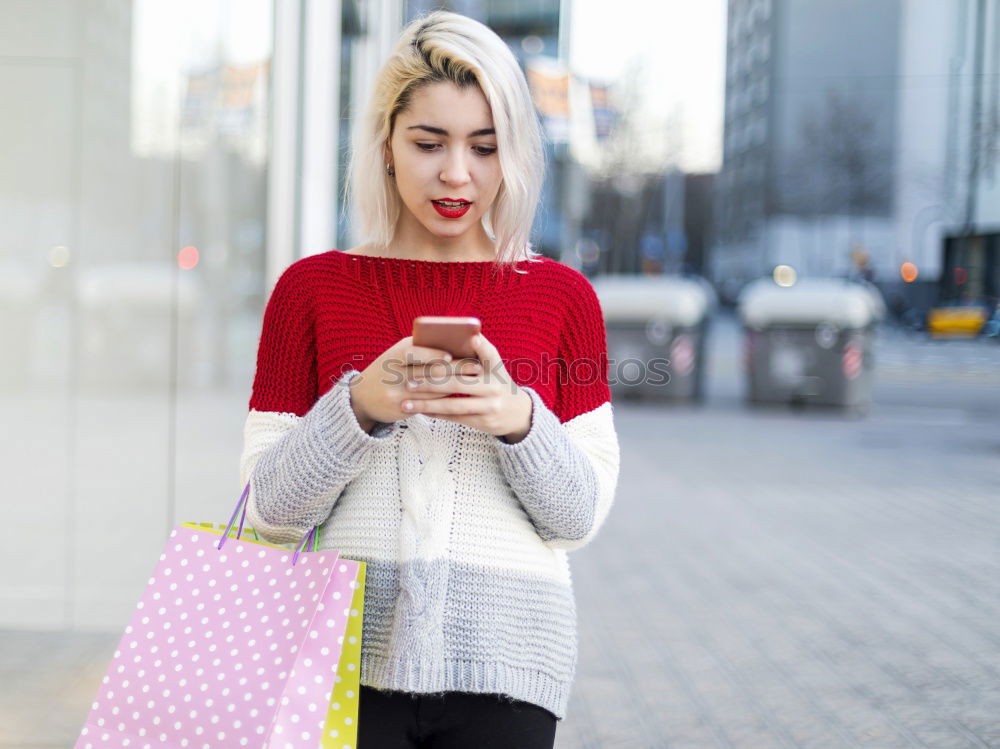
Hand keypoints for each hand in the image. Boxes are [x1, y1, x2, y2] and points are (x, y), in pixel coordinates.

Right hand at [348, 336, 482, 432]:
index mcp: (396, 354)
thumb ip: (421, 349)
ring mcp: (397, 392)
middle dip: (456, 369)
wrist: (362, 397)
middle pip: (429, 371)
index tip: (452, 355)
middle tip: (477, 368)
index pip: (414, 352)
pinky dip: (445, 401)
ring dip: (456, 386)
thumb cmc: (389, 370)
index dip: (433, 354)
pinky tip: (460, 399)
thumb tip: (457, 345)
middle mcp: (395, 373)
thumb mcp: (398, 355)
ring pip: (432, 390)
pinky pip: (428, 405)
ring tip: (475, 383)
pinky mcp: (402, 409)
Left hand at [398, 333, 532, 442]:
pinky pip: (455, 418)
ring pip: (453, 405)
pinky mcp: (484, 421)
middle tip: (409, 382)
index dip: (481, 346)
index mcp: (496, 368)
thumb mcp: (494, 368)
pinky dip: (436, 414)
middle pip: (458, 383)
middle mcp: (494, 387)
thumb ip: (480, 353)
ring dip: (427, 403)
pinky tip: (420, 411)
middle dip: (431, 383)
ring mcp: (489, 406)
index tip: (471, 338)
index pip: (490, 354)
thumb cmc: (497, 383)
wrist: (518, 413)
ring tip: (406, 402)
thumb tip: (462, 335)